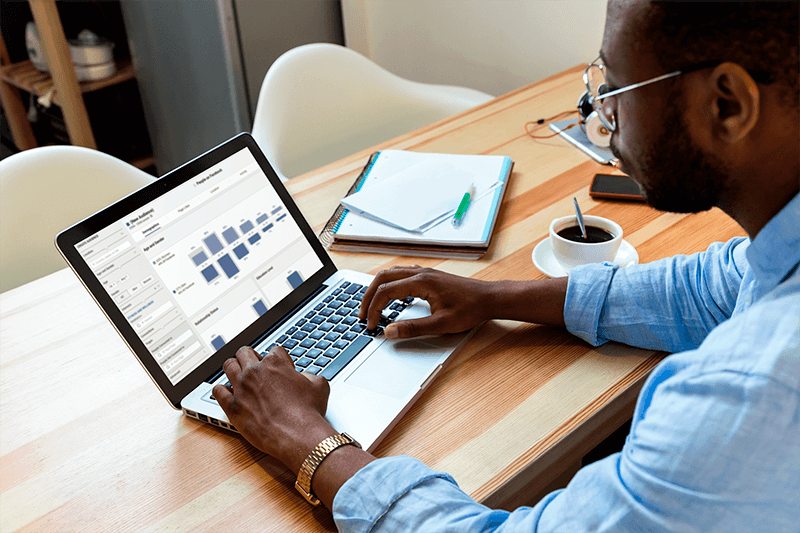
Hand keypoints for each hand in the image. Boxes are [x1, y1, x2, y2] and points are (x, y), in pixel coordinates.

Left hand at [212, 346, 336, 474]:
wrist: (298, 435)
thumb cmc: (308, 413)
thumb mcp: (319, 386)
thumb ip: (310, 376)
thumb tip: (305, 377)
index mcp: (276, 363)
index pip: (272, 351)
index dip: (276, 359)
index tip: (277, 368)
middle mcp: (255, 371)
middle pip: (245, 352)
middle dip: (250, 357)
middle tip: (254, 366)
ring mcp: (241, 387)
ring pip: (228, 365)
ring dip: (233, 367)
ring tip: (237, 374)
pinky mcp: (232, 406)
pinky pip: (217, 391)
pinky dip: (221, 390)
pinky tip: (227, 393)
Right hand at [359, 265, 495, 338]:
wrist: (489, 298)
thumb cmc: (470, 309)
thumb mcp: (441, 324)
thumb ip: (413, 328)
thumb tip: (390, 332)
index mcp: (421, 282)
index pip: (386, 292)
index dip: (374, 308)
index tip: (371, 324)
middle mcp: (421, 273)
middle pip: (383, 278)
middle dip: (369, 296)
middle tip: (363, 313)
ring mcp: (426, 272)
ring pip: (392, 273)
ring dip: (379, 288)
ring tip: (373, 305)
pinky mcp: (430, 276)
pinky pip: (403, 274)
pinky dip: (391, 284)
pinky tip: (394, 296)